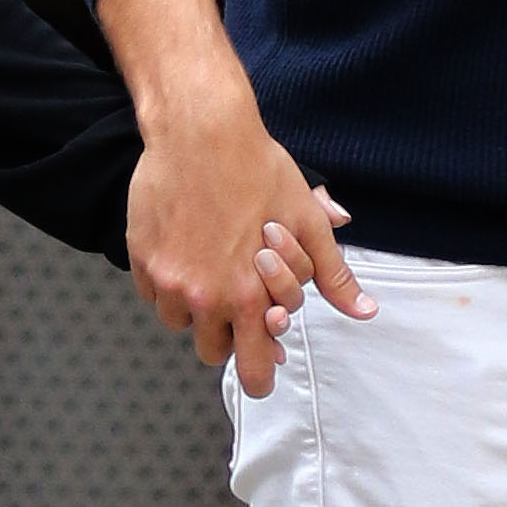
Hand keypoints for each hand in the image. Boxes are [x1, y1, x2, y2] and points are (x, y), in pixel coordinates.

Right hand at [126, 100, 371, 396]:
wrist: (200, 131)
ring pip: (180, 321)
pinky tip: (187, 247)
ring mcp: (167, 281)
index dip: (261, 375)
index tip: (264, 370)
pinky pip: (154, 292)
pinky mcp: (142, 260)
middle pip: (213, 352)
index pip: (252, 369)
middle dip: (229, 336)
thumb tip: (364, 312)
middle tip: (238, 303)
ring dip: (196, 307)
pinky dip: (169, 281)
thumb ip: (331, 276)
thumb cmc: (257, 170)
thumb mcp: (306, 223)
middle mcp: (203, 297)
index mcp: (248, 297)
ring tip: (212, 266)